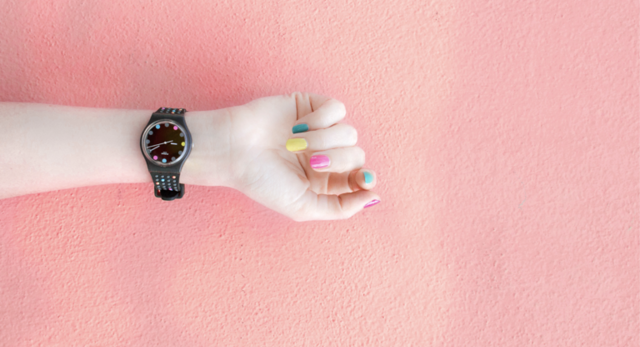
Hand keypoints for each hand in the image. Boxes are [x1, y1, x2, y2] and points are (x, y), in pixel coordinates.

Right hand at [227, 92, 380, 220]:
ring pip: (349, 132)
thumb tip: (374, 198)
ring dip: (324, 140)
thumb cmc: (263, 181)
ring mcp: (321, 130)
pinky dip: (322, 118)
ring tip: (295, 144)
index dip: (365, 178)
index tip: (362, 179)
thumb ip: (339, 208)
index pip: (361, 178)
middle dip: (337, 160)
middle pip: (357, 154)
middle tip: (311, 163)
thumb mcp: (302, 207)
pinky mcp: (312, 106)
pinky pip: (337, 108)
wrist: (234, 149)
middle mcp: (326, 154)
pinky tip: (300, 126)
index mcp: (326, 180)